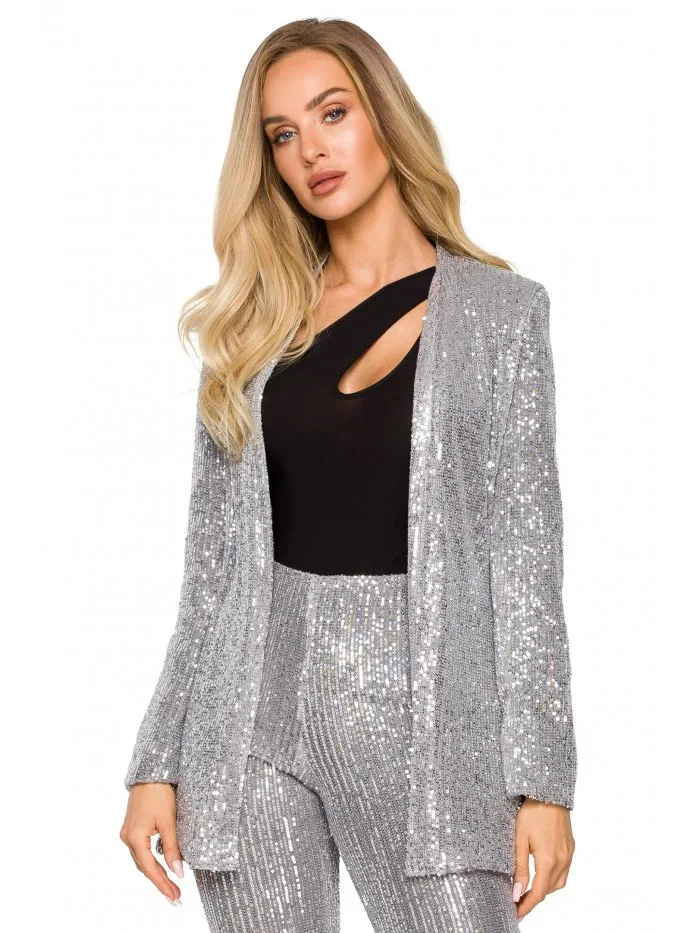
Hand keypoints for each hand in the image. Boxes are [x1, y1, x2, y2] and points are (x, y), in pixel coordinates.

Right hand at [120, 782, 184, 905]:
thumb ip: (173, 848)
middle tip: (176, 896)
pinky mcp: (131, 829)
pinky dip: (151, 861)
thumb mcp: (169, 821)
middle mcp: (127, 838)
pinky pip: (141, 851)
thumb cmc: (160, 793)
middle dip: (160, 882)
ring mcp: (127, 834)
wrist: (150, 773)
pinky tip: (161, 866)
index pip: (151, 869)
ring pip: (142, 860)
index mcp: (135, 838)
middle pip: (145, 867)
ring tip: (171, 886)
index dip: (163, 885)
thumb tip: (179, 872)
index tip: (175, 898)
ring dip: (155, 873)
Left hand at [511, 797, 574, 919]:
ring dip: (544, 889)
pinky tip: (543, 874)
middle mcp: (562, 860)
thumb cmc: (532, 812)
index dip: (526, 906)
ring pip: (558, 883)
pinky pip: (564, 871)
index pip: (537, 893)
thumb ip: (520, 868)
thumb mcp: (520, 839)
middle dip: (534, 899)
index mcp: (548, 860)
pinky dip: (553, 878)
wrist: (549, 791)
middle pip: (548, 890)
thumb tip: (517, 892)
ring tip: (528, 890)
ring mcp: (568, 854)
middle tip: (518, 902)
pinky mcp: (571, 847)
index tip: (516, 913)